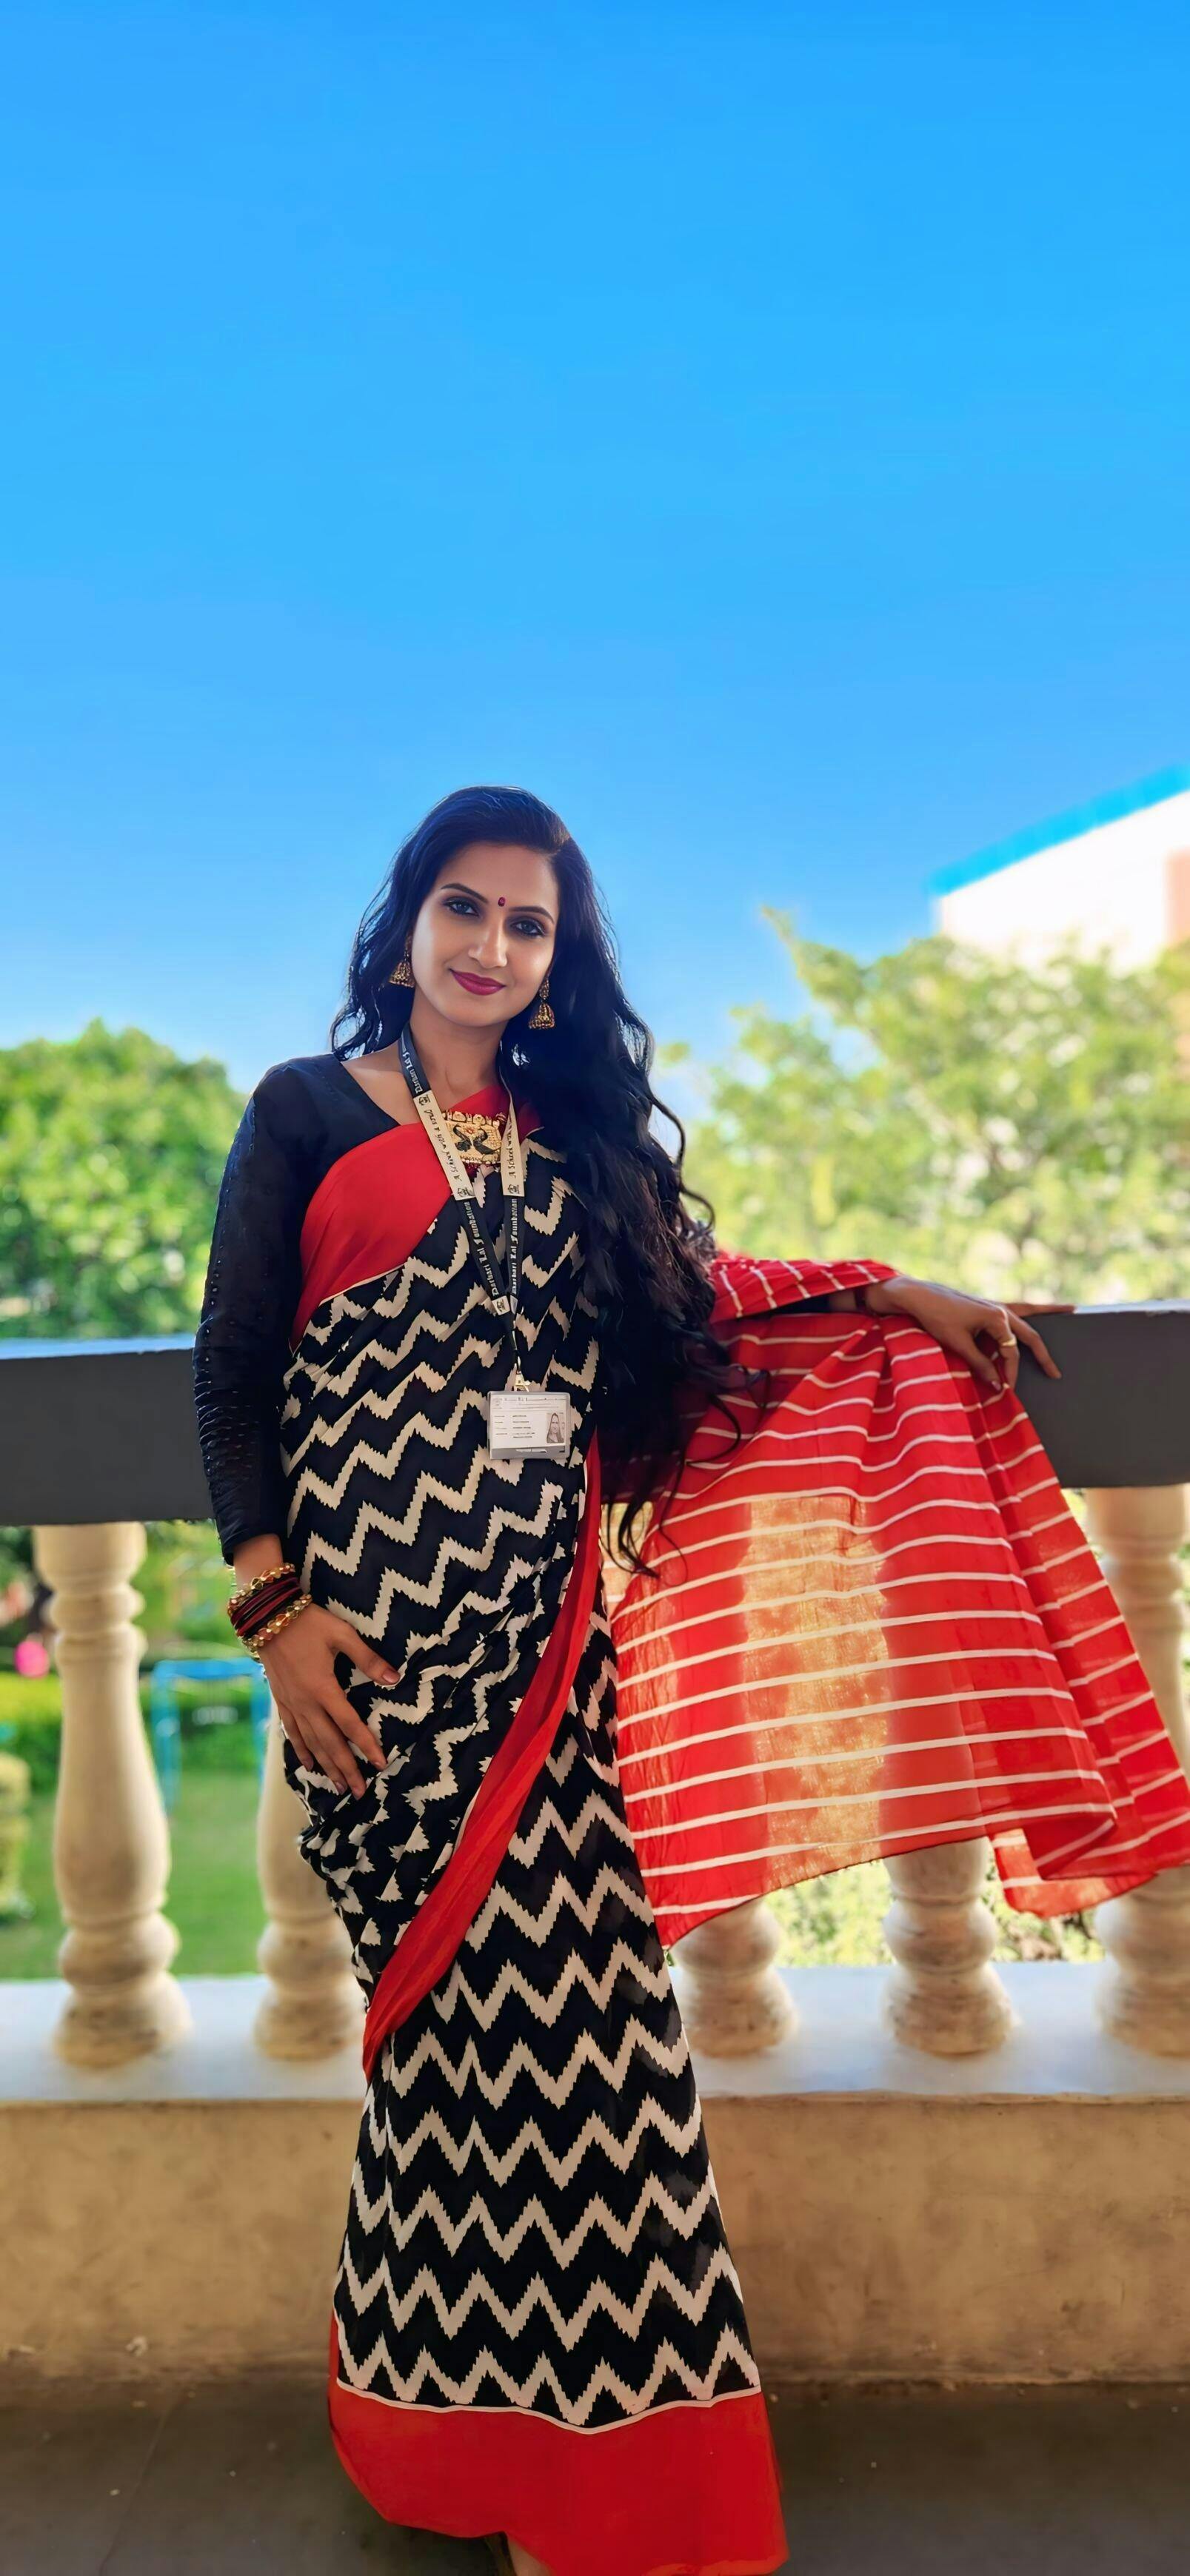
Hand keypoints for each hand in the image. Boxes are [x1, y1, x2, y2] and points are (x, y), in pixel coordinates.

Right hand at [257, 1602, 398, 1796]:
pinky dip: (302, 1750)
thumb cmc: (308, 1622)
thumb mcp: (341, 1634)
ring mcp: (291, 1703)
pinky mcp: (281, 1700)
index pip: (350, 1725)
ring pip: (311, 1742)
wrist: (266, 1616)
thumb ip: (367, 1659)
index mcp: (324, 1688)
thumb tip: (393, 1679)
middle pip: (330, 1743)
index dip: (366, 1745)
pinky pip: (292, 1732)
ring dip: (326, 1765)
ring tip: (338, 1786)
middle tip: (359, 1791)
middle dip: (346, 1768)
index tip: (380, 1764)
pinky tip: (308, 1764)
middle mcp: (306, 1703)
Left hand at [863, 1275, 1073, 1394]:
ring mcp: (995, 1305)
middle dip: (1043, 1355)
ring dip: (1049, 1312)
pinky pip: (1015, 1308)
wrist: (919, 1295)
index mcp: (996, 1317)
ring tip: (1071, 1310)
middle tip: (1056, 1374)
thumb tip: (998, 1384)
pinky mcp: (987, 1306)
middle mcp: (1000, 1309)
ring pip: (1028, 1313)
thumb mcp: (958, 1344)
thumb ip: (980, 1365)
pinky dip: (1030, 1309)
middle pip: (1028, 1335)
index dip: (1010, 1373)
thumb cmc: (937, 1318)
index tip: (1006, 1390)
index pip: (1011, 1352)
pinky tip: (1040, 1309)